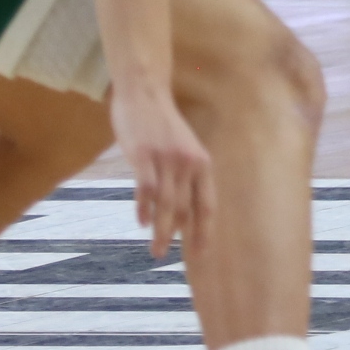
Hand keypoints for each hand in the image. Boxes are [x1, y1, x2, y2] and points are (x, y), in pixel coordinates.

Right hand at [110, 84, 211, 258]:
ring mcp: (166, 159)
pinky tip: (142, 222)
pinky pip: (146, 188)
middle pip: (186, 209)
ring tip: (156, 251)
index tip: (200, 254)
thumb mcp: (183, 150)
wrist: (145, 92)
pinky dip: (144, 208)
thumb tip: (179, 215)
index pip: (207, 205)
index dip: (204, 231)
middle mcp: (188, 163)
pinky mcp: (144, 155)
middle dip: (179, 238)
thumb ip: (184, 178)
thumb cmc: (161, 126)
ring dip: (162, 231)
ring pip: (167, 204)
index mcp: (202, 163)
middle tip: (166, 257)